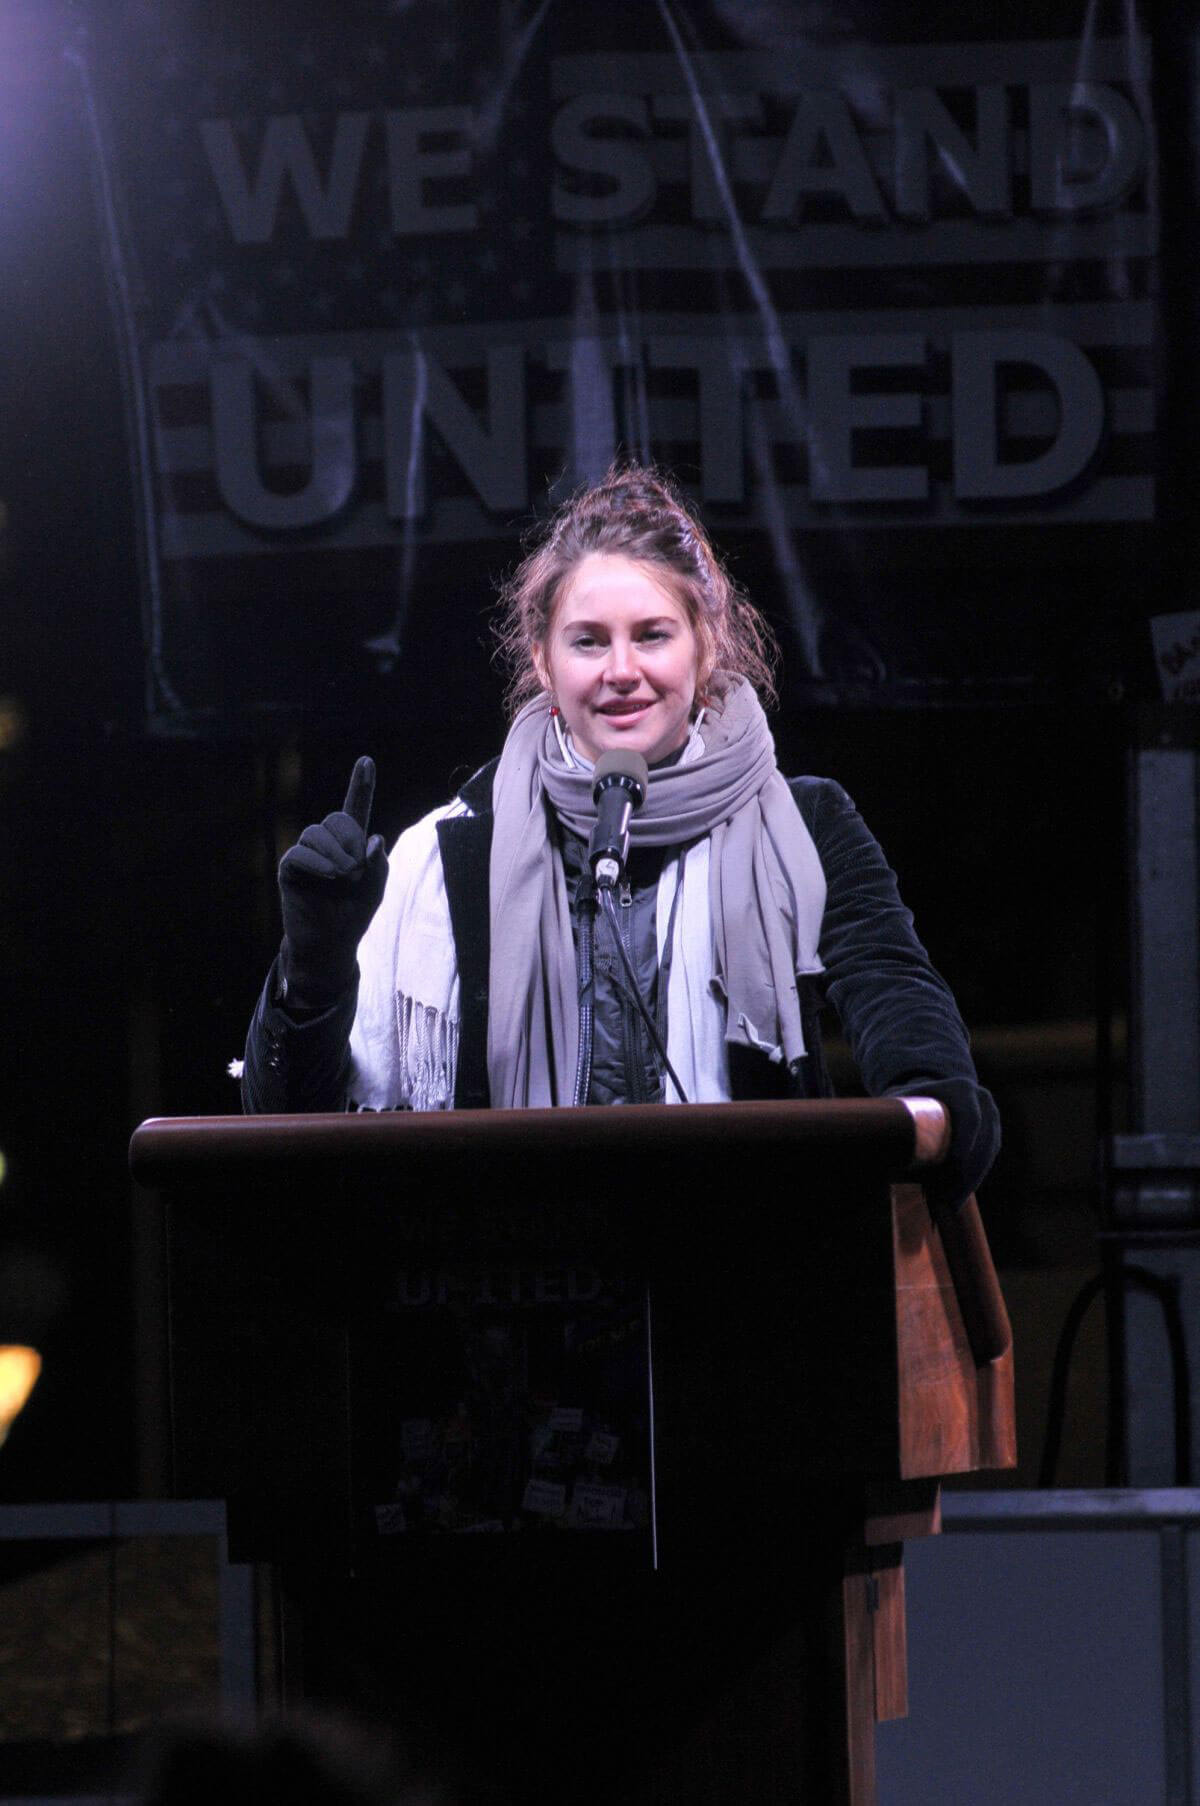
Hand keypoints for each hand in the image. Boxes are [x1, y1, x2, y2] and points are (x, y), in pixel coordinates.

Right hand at [277, 756, 388, 1008]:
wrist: (329, 944)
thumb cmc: (353, 914)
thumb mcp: (376, 890)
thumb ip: (379, 864)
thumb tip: (374, 838)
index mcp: (351, 844)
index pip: (355, 808)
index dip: (361, 785)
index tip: (366, 761)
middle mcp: (326, 844)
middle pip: (336, 819)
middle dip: (350, 840)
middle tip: (356, 870)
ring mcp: (306, 854)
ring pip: (316, 833)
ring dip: (335, 854)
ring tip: (343, 877)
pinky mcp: (289, 868)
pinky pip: (299, 853)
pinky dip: (317, 863)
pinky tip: (329, 875)